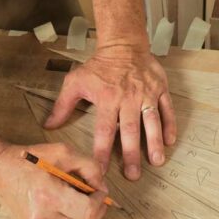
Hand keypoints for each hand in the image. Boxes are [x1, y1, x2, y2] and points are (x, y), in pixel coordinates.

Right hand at [0, 143, 107, 218]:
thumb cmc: (30, 159)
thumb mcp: (63, 153)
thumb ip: (90, 167)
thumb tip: (102, 187)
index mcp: (48, 196)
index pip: (88, 211)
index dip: (100, 201)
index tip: (99, 189)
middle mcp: (42, 217)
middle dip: (97, 210)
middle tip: (95, 195)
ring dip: (86, 216)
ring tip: (81, 199)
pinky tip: (69, 205)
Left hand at [43, 45, 176, 180]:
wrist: (124, 43)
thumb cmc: (99, 65)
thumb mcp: (76, 81)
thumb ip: (63, 106)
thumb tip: (49, 126)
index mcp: (107, 99)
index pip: (104, 130)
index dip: (102, 152)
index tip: (101, 171)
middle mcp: (128, 98)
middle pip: (130, 131)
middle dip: (131, 154)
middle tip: (133, 175)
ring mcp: (146, 94)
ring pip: (152, 122)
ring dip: (154, 143)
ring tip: (157, 162)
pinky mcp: (160, 89)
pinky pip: (167, 109)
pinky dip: (169, 125)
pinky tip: (170, 141)